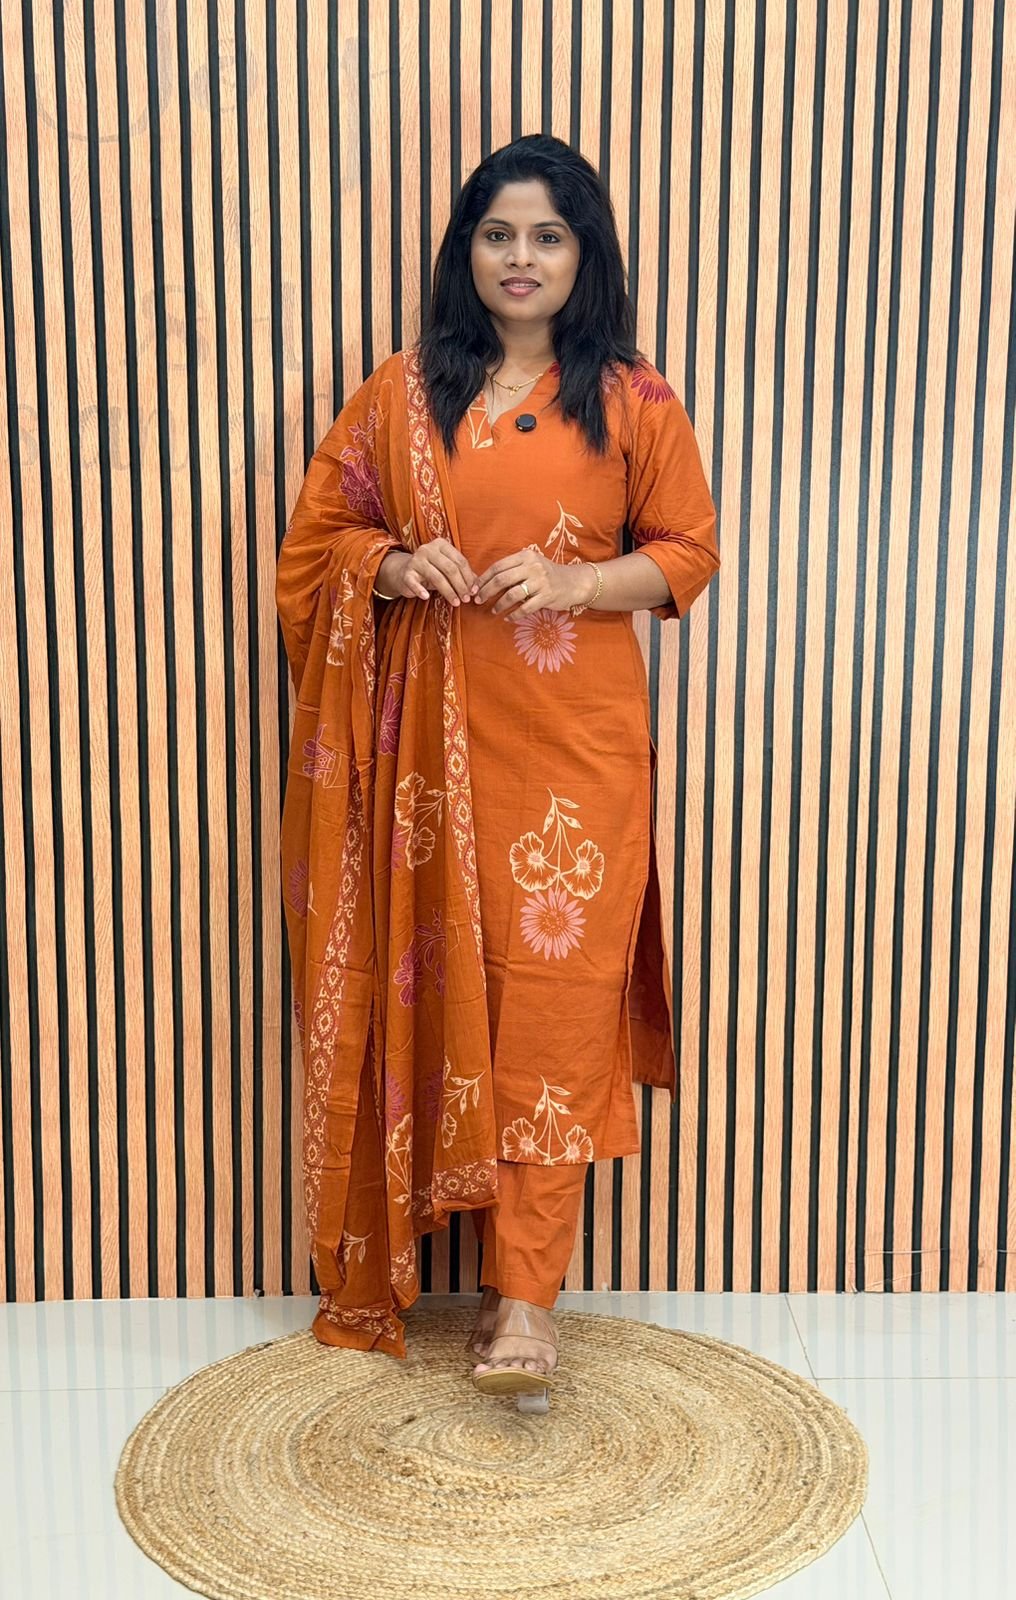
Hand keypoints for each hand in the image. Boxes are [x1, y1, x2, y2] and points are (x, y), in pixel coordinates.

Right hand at [378, 539, 479, 604]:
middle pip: (450, 568)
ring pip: (436, 577)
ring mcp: (416, 560)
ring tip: (455, 603)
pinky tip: (427, 597)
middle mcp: (427, 549)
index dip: (469, 577)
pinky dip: (421, 590)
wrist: (405, 572)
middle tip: (466, 599)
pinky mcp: (406, 573)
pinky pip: (414, 583)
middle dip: (460, 586)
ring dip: (448, 592)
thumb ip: (462, 574)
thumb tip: (477, 586)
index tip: (473, 591)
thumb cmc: (432, 571)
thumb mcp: (447, 569)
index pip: (460, 561)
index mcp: (441, 544)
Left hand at [474, 546, 595, 615]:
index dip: (483, 579)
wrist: (573, 582)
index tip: (473, 588)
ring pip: (512, 594)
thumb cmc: (547, 574)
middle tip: (478, 600)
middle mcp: (532, 566)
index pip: (498, 566)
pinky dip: (514, 615)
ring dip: (499, 604)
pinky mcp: (547, 596)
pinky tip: (508, 618)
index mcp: (525, 556)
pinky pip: (525, 608)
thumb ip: (512, 570)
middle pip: (501, 580)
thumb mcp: (531, 565)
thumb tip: (484, 582)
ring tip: (494, 610)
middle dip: (486, 592)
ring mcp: (541, 581)